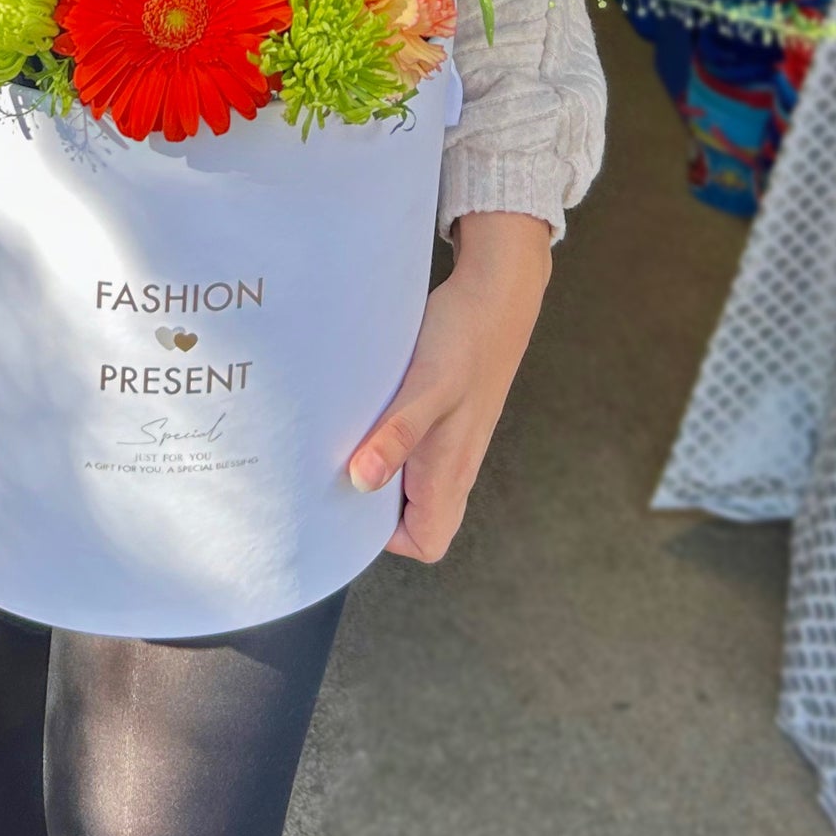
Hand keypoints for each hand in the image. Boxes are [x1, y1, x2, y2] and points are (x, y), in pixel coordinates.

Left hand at [348, 211, 550, 562]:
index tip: (349, 504)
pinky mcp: (448, 416)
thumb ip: (397, 436)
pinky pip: (418, 450)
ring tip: (349, 440)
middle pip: (420, 519)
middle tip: (338, 470)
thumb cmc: (464, 339)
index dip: (386, 539)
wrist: (497, 293)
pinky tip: (369, 413)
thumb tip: (361, 482)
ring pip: (416, 483)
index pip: (424, 542)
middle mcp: (456, 465)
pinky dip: (391, 442)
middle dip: (378, 509)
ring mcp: (454, 441)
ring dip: (382, 471)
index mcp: (450, 471)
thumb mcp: (426, 387)